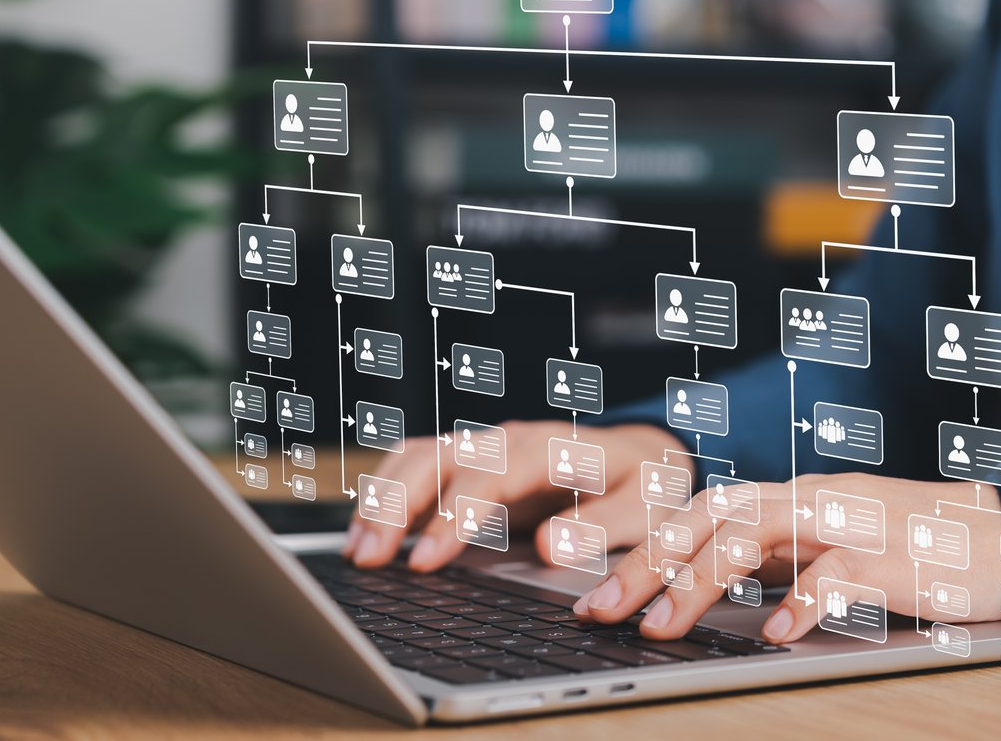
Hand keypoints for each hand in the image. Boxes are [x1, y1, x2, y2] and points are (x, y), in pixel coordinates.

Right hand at [343, 422, 688, 570]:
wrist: (641, 459)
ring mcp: (488, 446)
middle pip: (442, 456)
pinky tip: (366, 536)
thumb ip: (602, 528)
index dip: (455, 514)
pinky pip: (418, 464)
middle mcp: (513, 439)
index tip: (427, 560)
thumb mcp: (643, 509)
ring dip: (381, 499)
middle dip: (399, 504)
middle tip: (370, 558)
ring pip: (420, 455)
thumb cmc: (642, 488)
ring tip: (357, 553)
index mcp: (556, 448)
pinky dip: (385, 493)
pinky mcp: (472, 460)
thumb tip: (549, 548)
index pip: (494, 473)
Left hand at [570, 473, 1000, 644]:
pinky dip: (801, 601)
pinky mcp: (892, 557)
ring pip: (757, 536)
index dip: (643, 544)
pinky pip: (838, 573)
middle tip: (600, 609)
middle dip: (649, 562)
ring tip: (662, 627)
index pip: (703, 511)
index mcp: (793, 502)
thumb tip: (703, 593)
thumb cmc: (913, 546)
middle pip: (714, 518)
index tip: (590, 587)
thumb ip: (775, 562)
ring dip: (701, 581)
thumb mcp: (829, 548)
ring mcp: (849, 524)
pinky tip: (773, 634)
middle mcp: (810, 503)